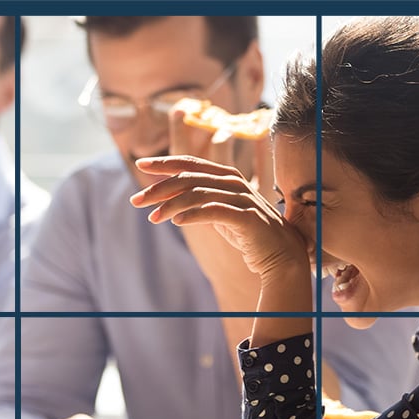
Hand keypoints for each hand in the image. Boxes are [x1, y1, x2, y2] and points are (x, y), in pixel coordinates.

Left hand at [131, 156, 309, 280]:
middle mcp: (234, 183)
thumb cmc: (249, 235)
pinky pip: (214, 211)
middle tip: (137, 200)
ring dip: (171, 204)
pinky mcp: (247, 218)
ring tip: (153, 217)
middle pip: (189, 177)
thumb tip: (166, 200)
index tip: (140, 164)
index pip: (191, 163)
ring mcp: (242, 199)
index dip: (165, 162)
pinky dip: (193, 215)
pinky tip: (175, 221)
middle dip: (159, 187)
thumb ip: (199, 201)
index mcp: (227, 177)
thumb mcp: (220, 214)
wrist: (281, 256)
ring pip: (198, 193)